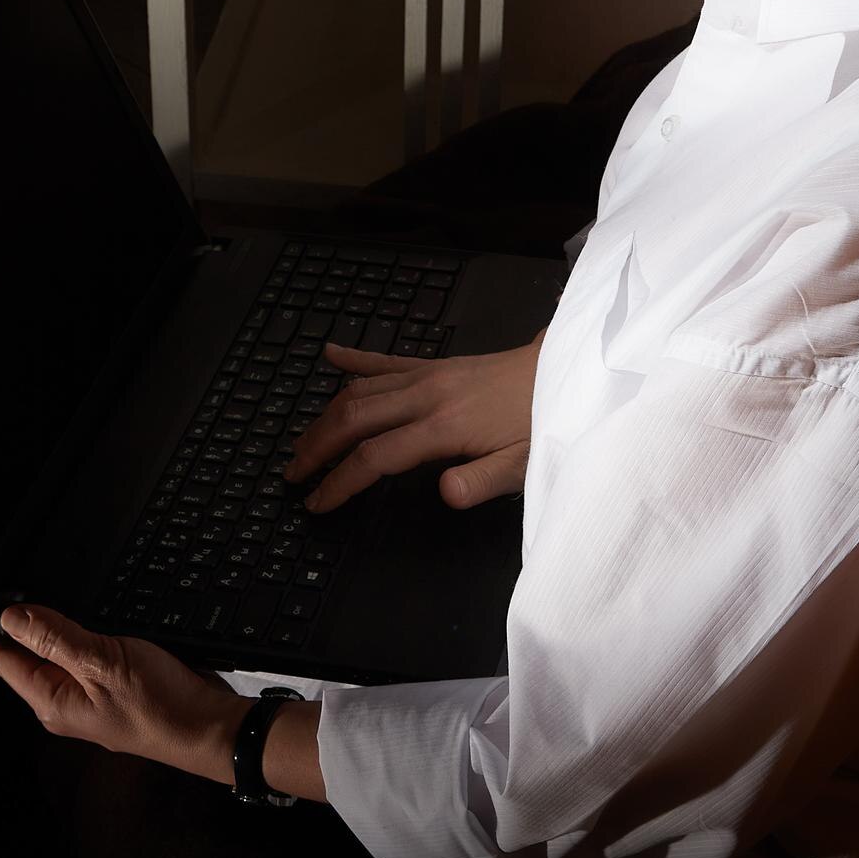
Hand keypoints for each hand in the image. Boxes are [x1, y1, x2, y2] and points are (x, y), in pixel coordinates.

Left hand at [0, 603, 245, 782]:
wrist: (208, 727)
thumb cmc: (160, 705)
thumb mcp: (101, 662)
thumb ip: (55, 637)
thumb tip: (10, 616)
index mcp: (51, 701)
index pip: (2, 660)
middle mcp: (63, 702)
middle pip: (25, 656)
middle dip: (14, 622)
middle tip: (5, 583)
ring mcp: (87, 696)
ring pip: (54, 652)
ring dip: (47, 624)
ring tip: (33, 593)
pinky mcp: (110, 687)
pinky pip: (80, 654)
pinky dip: (76, 632)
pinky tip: (80, 615)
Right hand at [285, 330, 545, 513]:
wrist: (565, 374)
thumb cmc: (544, 423)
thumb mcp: (524, 464)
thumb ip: (482, 481)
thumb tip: (444, 494)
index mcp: (444, 425)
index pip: (375, 457)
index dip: (340, 482)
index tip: (317, 502)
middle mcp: (427, 394)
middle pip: (353, 418)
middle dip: (317, 447)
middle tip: (293, 474)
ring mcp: (429, 375)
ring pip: (361, 390)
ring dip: (325, 416)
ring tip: (302, 441)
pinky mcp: (437, 364)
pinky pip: (387, 360)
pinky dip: (354, 358)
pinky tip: (329, 355)